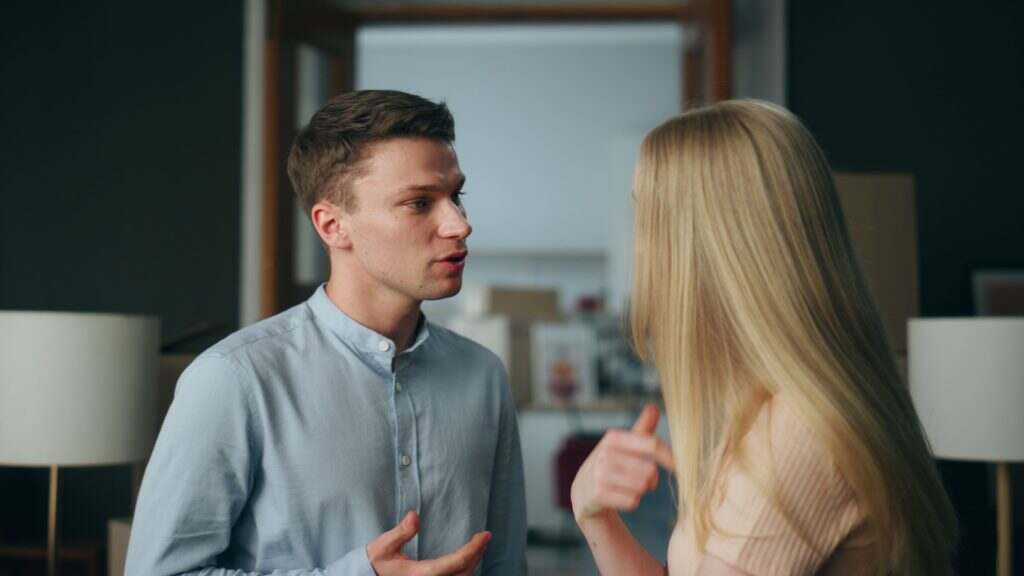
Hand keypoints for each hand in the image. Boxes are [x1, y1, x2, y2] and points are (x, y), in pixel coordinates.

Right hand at [367, 511, 490, 575]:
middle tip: (484, 538)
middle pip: (464, 573)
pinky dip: (464, 571)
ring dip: (472, 565)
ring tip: (478, 548)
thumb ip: (400, 532)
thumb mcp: (383, 546)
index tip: (485, 535)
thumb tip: (415, 516)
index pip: (456, 562)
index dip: (474, 549)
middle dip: (477, 556)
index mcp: (422, 574)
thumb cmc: (375, 564)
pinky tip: (466, 561)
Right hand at [570, 403, 675, 523]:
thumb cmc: (612, 463)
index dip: (671, 457)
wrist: (583, 489)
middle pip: (650, 470)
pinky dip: (631, 501)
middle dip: (651, 478)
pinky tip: (619, 496)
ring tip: (629, 486)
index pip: (653, 445)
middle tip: (641, 478)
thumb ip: (642, 428)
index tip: (681, 467)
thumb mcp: (623, 444)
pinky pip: (632, 501)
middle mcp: (605, 453)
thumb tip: (653, 407)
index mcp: (614, 438)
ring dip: (641, 490)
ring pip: (642, 486)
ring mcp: (600, 474)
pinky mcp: (598, 494)